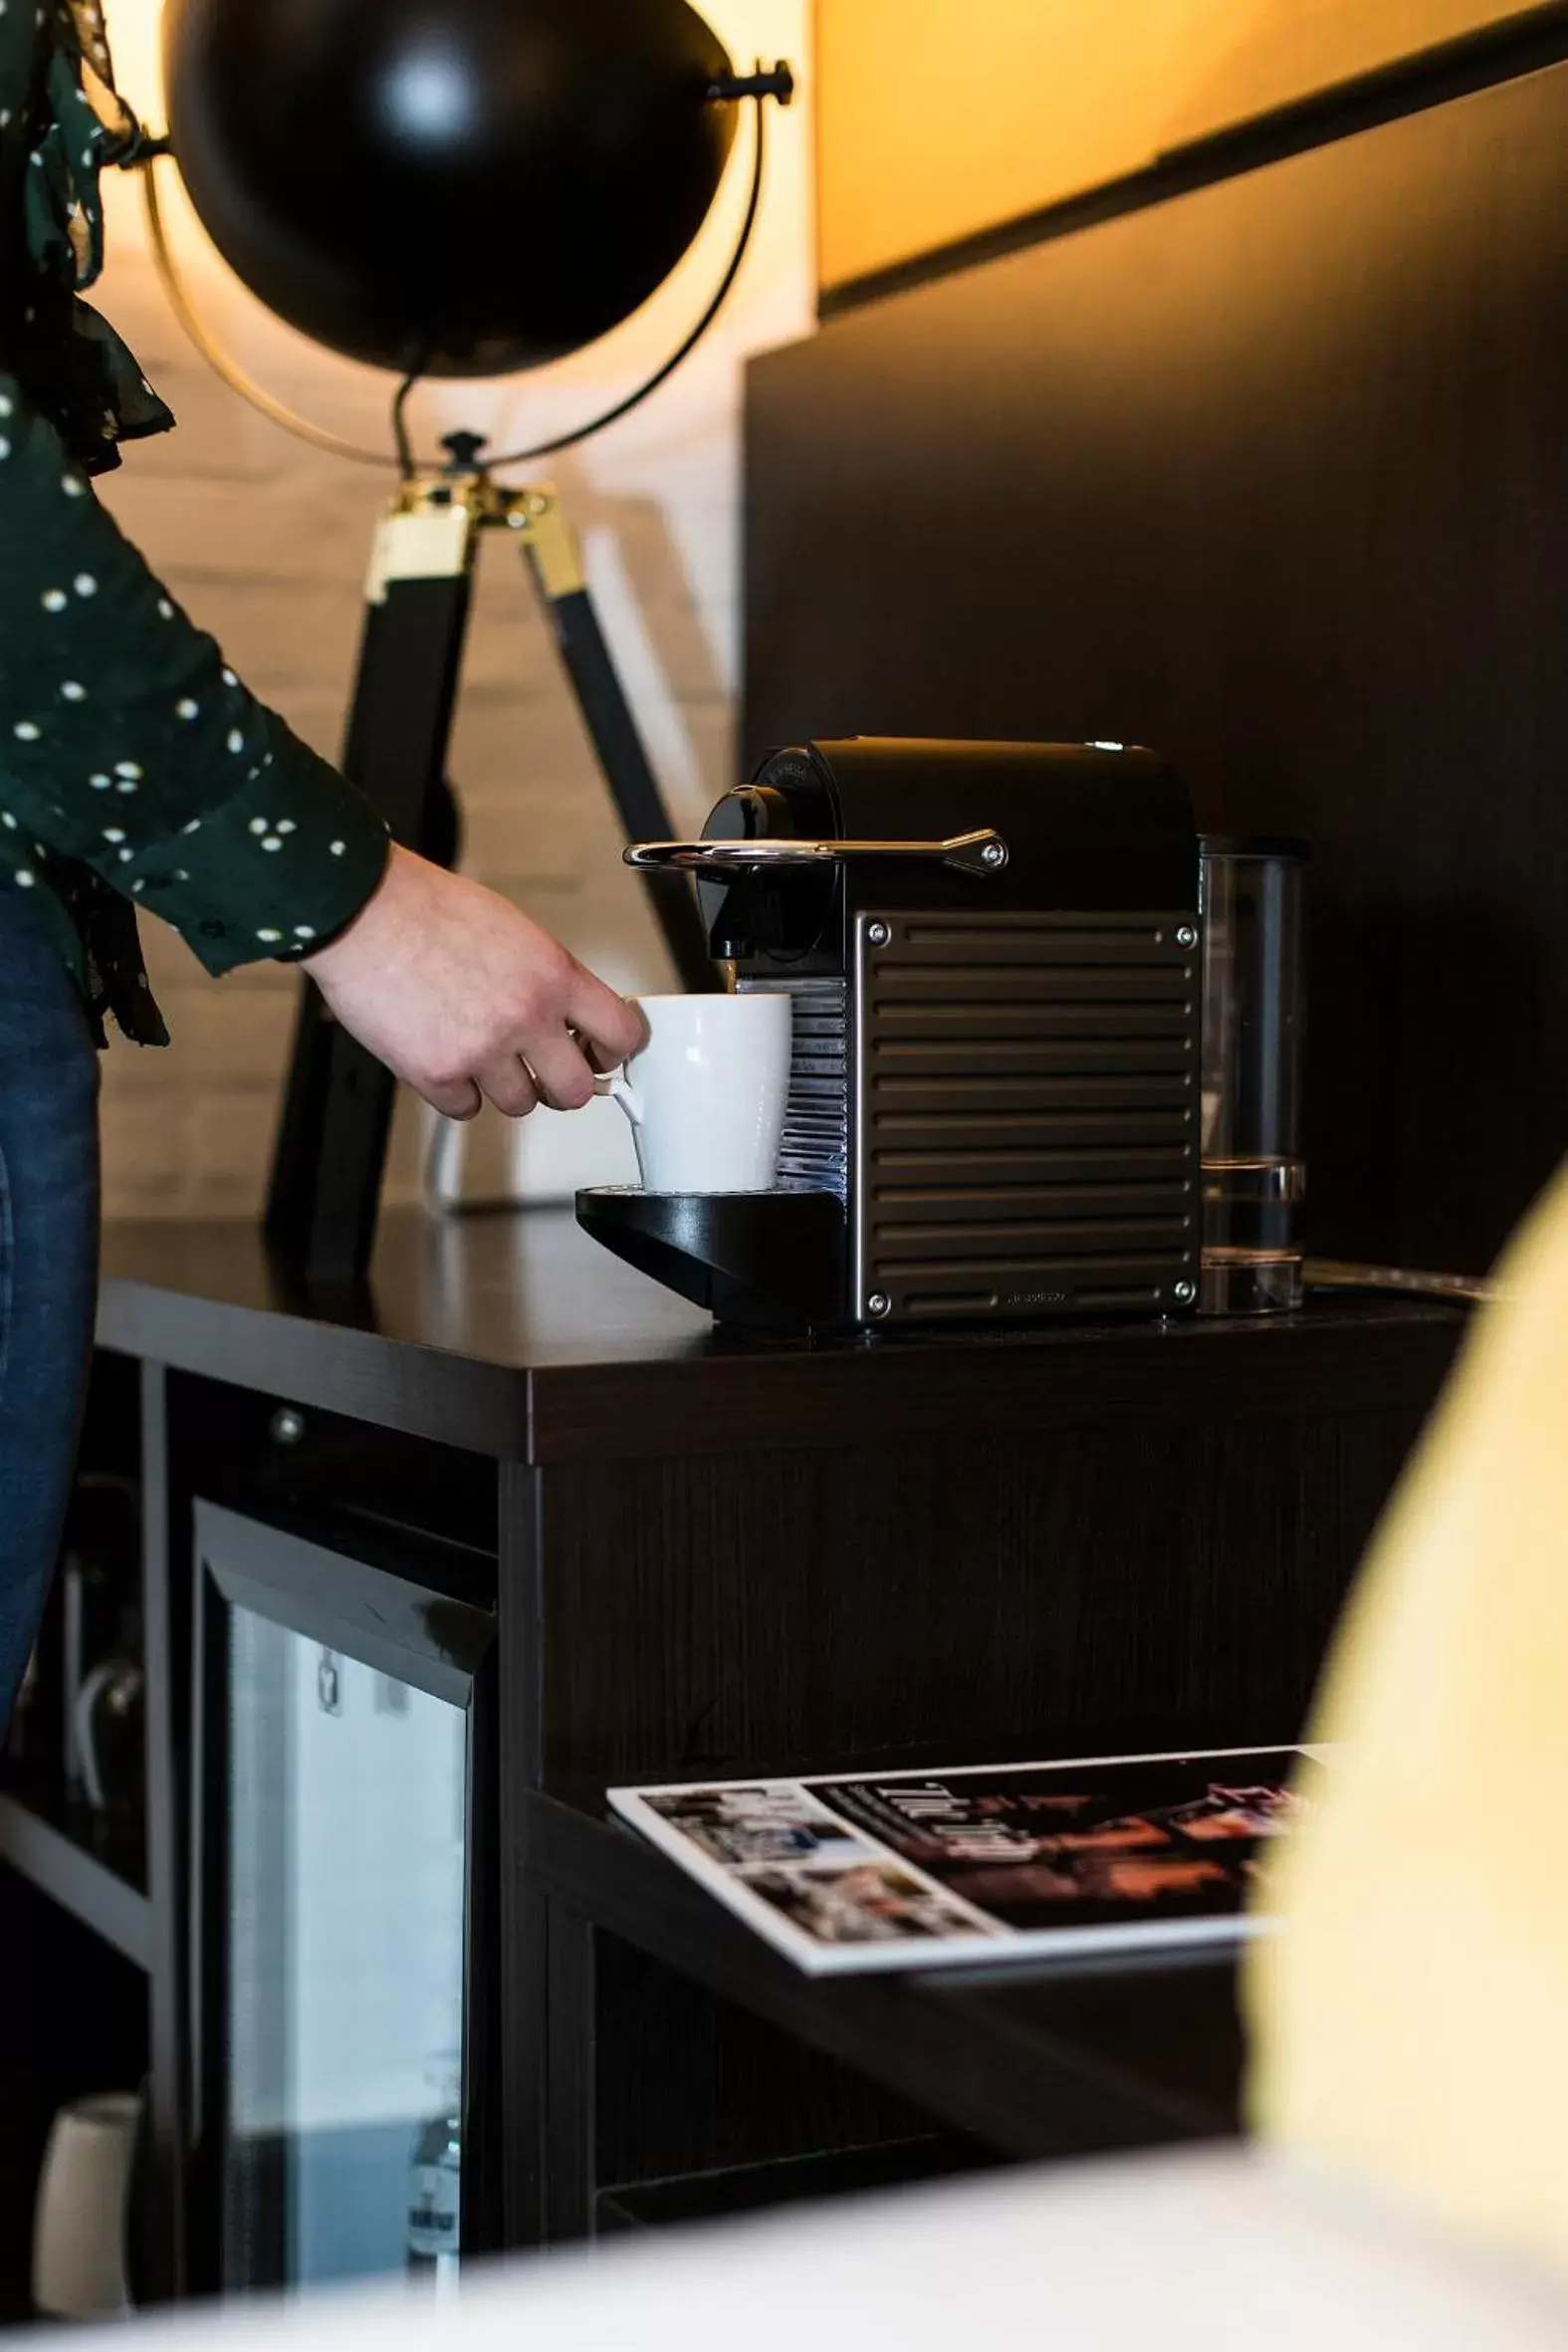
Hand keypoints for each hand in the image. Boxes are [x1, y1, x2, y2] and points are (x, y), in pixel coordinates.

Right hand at [302, 844, 644, 1119]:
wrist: (364, 910)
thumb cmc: (427, 909)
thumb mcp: (514, 930)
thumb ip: (545, 977)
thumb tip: (566, 1013)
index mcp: (554, 975)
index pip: (622, 1033)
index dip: (613, 1051)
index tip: (601, 1053)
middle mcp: (526, 1017)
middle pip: (576, 1090)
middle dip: (562, 1085)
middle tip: (547, 1074)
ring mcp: (483, 1051)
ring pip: (520, 1105)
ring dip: (505, 1087)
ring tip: (481, 1055)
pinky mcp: (438, 1074)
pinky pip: (466, 1109)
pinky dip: (456, 1092)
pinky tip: (445, 1059)